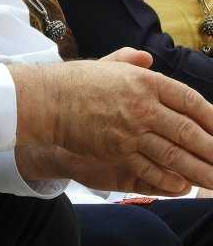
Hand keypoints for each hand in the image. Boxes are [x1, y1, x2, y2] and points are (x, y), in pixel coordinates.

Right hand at [12, 59, 212, 194]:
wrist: (48, 101)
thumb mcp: (107, 65)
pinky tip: (184, 185)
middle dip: (212, 149)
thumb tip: (147, 59)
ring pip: (174, 155)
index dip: (211, 117)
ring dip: (199, 170)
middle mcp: (142, 106)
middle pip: (187, 131)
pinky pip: (149, 169)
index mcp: (144, 81)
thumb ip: (130, 61)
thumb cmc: (76, 82)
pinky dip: (169, 179)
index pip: (188, 100)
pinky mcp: (117, 152)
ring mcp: (130, 131)